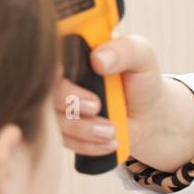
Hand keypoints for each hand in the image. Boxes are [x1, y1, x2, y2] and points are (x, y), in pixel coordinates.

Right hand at [54, 34, 193, 170]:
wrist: (149, 116)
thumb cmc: (143, 80)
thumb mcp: (142, 56)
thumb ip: (125, 50)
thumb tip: (98, 60)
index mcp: (74, 49)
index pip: (48, 53)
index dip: (53, 67)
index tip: (69, 75)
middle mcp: (60, 76)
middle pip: (44, 87)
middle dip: (68, 100)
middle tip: (96, 106)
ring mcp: (59, 103)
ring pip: (52, 117)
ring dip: (81, 128)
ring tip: (110, 130)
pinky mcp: (64, 128)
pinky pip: (63, 139)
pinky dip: (86, 144)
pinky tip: (109, 142)